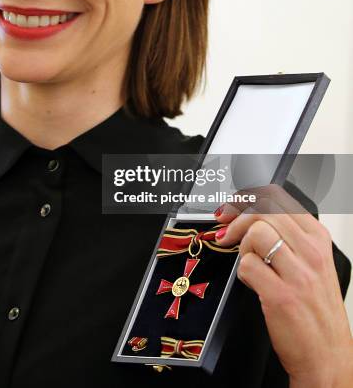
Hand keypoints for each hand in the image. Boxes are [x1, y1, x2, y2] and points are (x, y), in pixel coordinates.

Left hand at [214, 184, 352, 386]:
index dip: (246, 199)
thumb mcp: (312, 265)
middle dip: (236, 219)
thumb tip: (248, 216)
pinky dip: (241, 272)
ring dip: (242, 247)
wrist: (327, 357)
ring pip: (256, 232)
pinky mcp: (281, 295)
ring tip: (248, 263)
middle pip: (263, 210)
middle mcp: (311, 252)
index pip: (277, 197)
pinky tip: (251, 282)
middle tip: (227, 234)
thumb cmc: (316, 311)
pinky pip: (247, 265)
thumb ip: (288, 238)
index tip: (232, 207)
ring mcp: (298, 274)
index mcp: (318, 239)